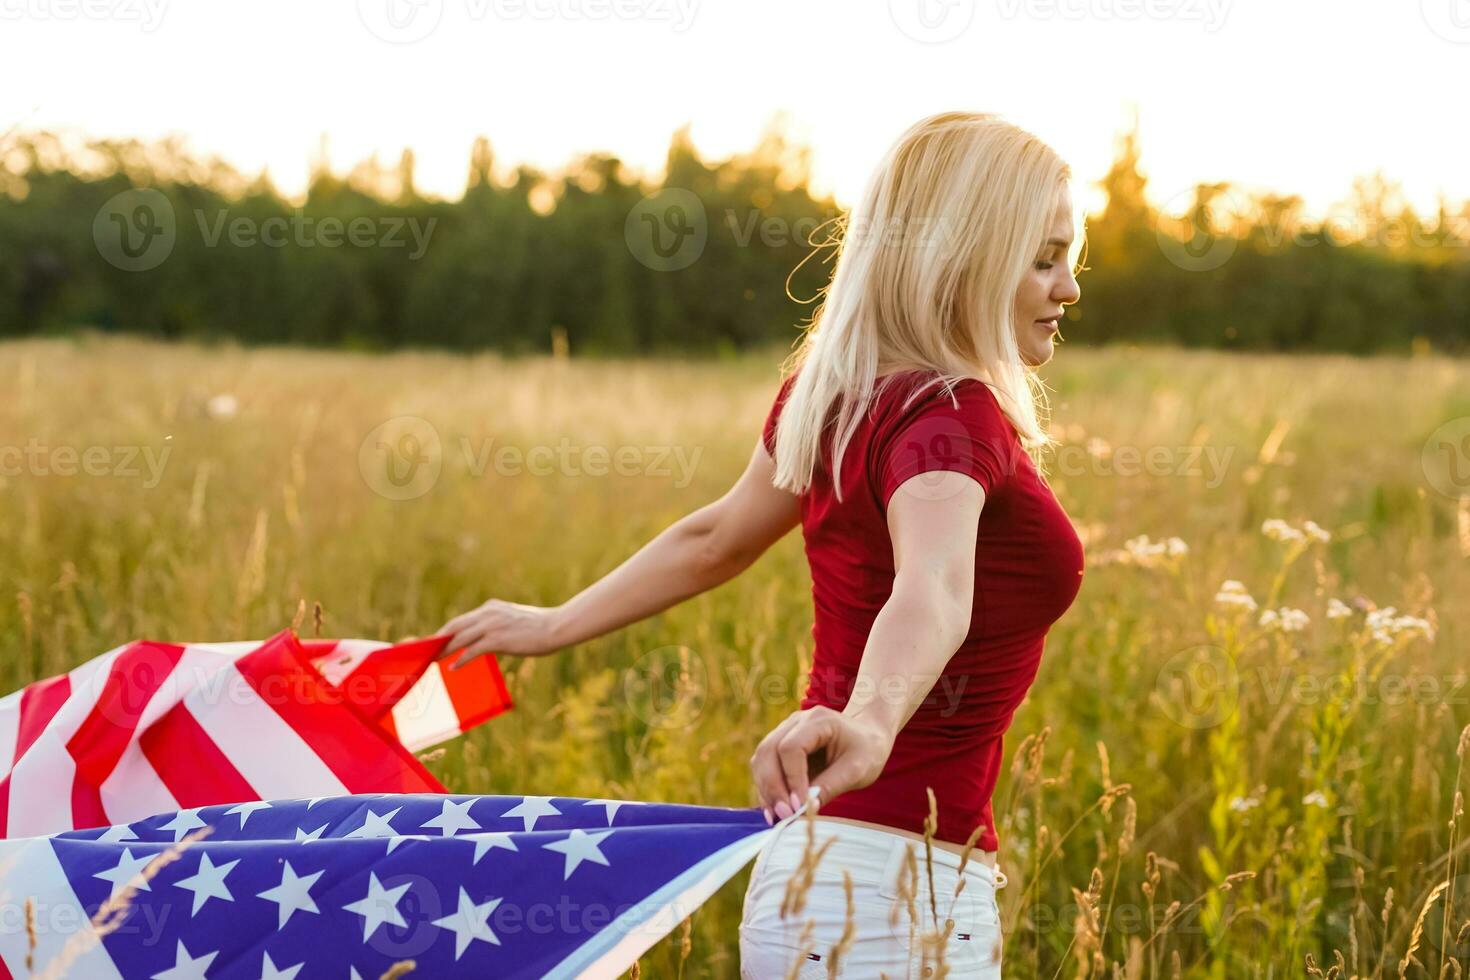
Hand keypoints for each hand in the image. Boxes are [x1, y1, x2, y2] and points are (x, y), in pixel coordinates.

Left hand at [436, 599, 566, 668]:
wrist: (556, 626)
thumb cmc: (539, 626)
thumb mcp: (513, 619)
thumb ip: (497, 624)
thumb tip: (485, 638)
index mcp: (491, 607)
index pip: (462, 619)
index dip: (446, 630)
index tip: (435, 640)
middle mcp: (488, 613)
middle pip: (454, 626)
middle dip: (438, 639)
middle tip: (424, 651)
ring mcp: (492, 625)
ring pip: (459, 638)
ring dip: (443, 650)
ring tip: (431, 661)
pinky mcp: (498, 638)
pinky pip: (472, 650)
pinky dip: (461, 659)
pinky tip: (453, 668)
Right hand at [748, 705, 893, 823]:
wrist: (867, 737)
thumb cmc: (866, 751)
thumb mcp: (857, 770)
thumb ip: (831, 787)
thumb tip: (806, 810)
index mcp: (818, 720)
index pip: (791, 748)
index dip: (791, 778)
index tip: (799, 806)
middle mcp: (795, 722)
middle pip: (768, 751)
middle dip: (773, 787)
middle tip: (784, 815)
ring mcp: (784, 732)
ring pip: (761, 759)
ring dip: (766, 790)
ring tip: (777, 817)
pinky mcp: (780, 746)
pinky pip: (764, 767)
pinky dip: (767, 789)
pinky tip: (775, 810)